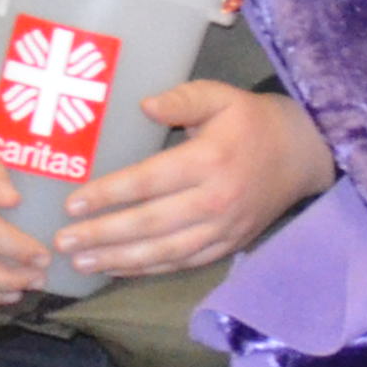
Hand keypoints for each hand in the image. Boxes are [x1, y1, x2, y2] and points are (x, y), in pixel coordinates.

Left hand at [59, 81, 333, 279]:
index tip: (73, 204)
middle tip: (62, 242)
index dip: (109, 195)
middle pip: (150, 224)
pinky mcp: (229, 245)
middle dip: (102, 235)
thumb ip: (182, 99)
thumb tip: (143, 106)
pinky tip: (118, 270)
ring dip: (119, 261)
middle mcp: (215, 200)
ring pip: (164, 252)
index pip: (149, 181)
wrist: (304, 155)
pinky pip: (183, 263)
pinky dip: (149, 270)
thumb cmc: (253, 122)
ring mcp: (223, 228)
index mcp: (209, 160)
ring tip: (82, 263)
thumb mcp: (221, 97)